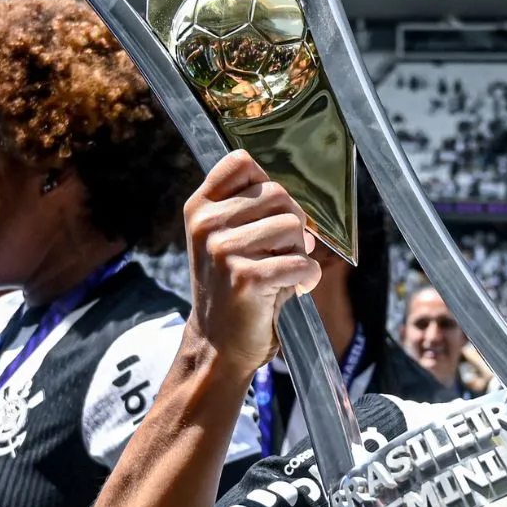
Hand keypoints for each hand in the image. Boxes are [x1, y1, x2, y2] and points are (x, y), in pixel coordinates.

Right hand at [182, 151, 321, 378]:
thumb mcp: (226, 239)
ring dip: (300, 251)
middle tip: (284, 251)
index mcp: (199, 208)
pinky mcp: (246, 278)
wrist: (218, 344)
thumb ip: (253, 209)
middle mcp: (206, 225)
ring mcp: (223, 251)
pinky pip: (300, 262)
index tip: (268, 213)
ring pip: (292, 226)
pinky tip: (296, 288)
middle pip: (278, 194)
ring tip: (284, 271)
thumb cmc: (231, 287)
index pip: (241, 162)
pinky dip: (307, 276)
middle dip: (292, 224)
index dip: (266, 184)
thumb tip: (300, 203)